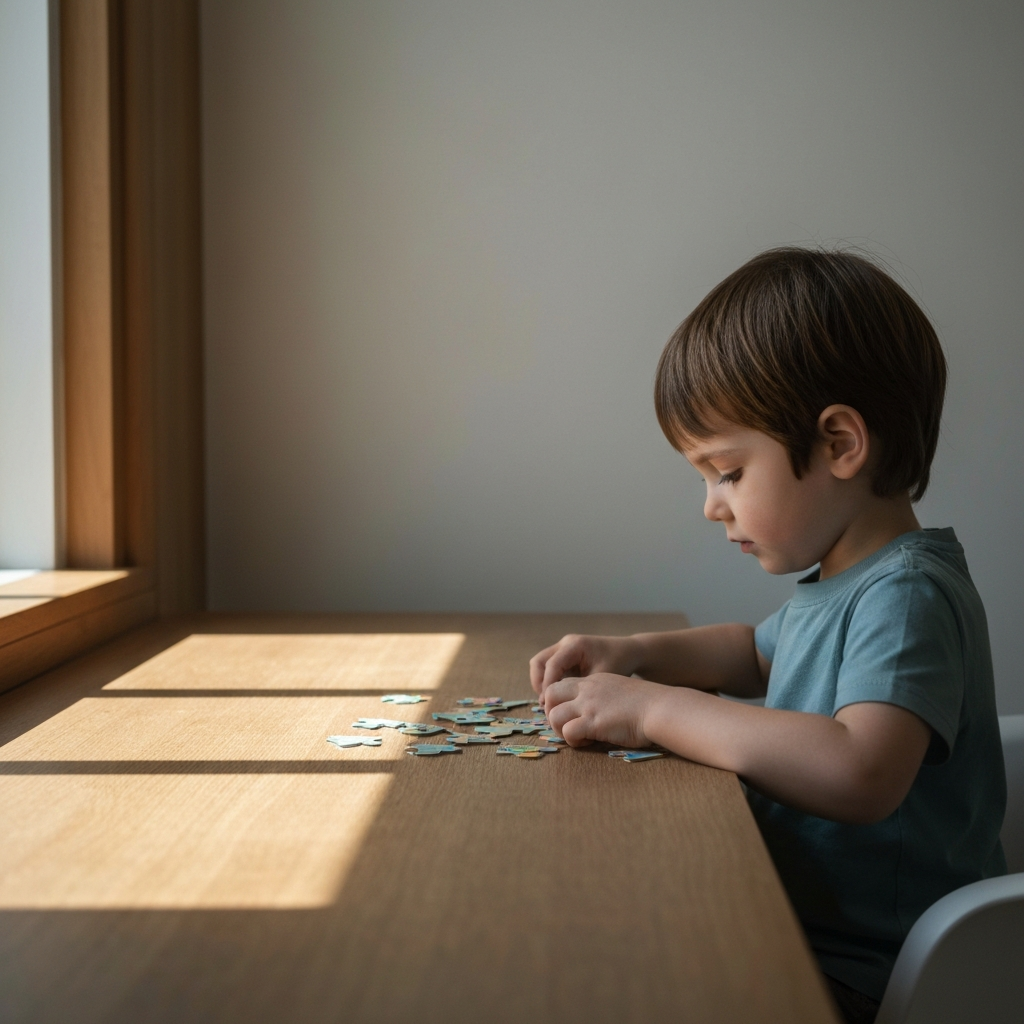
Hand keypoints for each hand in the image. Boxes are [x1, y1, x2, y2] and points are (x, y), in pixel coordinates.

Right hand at [529, 634, 643, 695]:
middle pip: (538, 662)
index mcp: (575, 645)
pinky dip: (550, 682)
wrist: (629, 651)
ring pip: (540, 664)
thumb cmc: (619, 663)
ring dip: (542, 683)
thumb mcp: (602, 678)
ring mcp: (563, 648)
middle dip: (538, 683)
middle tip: (546, 703)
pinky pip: (549, 668)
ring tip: (551, 702)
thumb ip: (581, 690)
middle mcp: (565, 644)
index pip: (552, 665)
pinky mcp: (565, 656)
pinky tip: (559, 697)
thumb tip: (558, 706)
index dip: (548, 685)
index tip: (549, 704)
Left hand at [542, 673, 664, 748]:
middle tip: (565, 726)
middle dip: (552, 712)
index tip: (568, 714)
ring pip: (554, 715)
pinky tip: (587, 742)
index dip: (559, 701)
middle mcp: (587, 690)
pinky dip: (573, 741)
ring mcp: (589, 705)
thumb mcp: (621, 690)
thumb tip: (597, 711)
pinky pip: (568, 732)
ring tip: (576, 736)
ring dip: (560, 729)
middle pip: (550, 695)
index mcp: (594, 681)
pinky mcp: (593, 722)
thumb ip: (605, 696)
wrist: (661, 707)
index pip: (562, 684)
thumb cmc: (648, 704)